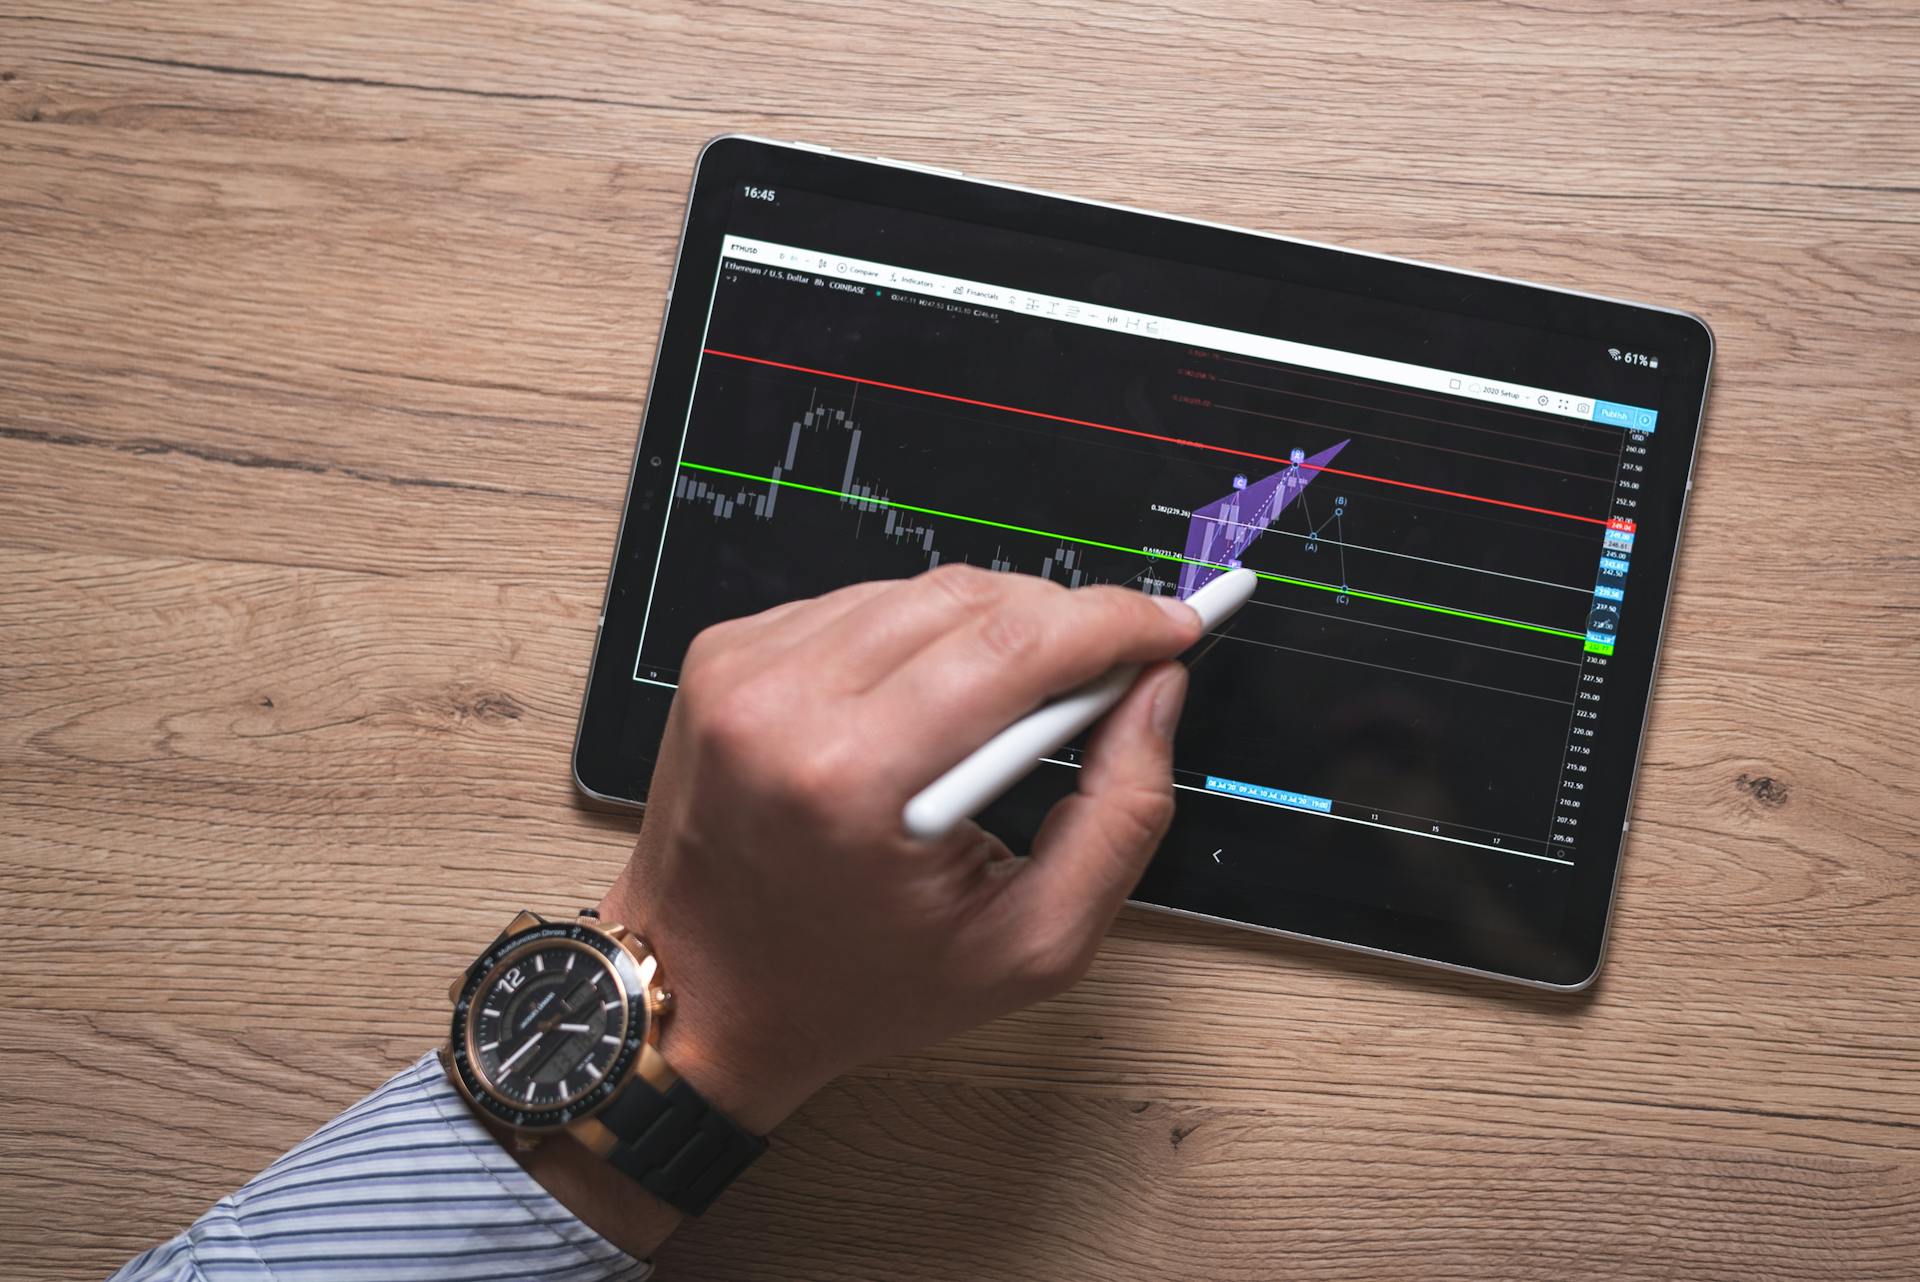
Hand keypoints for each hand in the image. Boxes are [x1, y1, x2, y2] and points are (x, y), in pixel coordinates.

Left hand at [601, 565, 1201, 1132]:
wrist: (702, 996)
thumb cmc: (858, 988)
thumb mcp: (1030, 946)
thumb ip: (1122, 817)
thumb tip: (1156, 691)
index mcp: (852, 779)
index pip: (1014, 646)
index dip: (1113, 623)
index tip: (1170, 627)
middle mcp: (783, 703)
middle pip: (971, 600)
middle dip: (1064, 621)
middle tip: (1114, 668)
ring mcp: (742, 669)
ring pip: (916, 591)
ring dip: (991, 627)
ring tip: (1018, 702)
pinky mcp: (724, 655)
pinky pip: (858, 605)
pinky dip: (916, 636)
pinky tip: (930, 702)